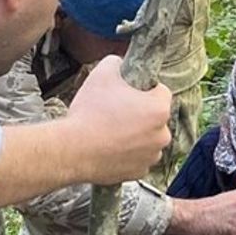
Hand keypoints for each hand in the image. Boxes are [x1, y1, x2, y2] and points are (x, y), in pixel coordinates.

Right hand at [67, 56, 171, 184]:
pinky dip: (128, 153)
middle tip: (116, 112)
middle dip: (141, 113)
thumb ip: (118, 62)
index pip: (161, 91)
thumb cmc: (90, 112)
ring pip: (147, 139)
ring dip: (135, 135)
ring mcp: (152, 156)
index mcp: (159, 109)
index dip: (144, 89)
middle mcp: (162, 134)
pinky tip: (110, 148)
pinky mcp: (139, 172)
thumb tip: (122, 64)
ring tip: (110, 131)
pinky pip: (138, 158)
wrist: (73, 150)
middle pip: (156, 117)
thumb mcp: (102, 73)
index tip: (128, 93)